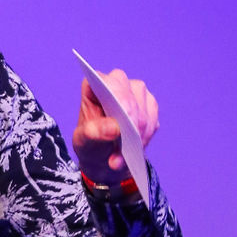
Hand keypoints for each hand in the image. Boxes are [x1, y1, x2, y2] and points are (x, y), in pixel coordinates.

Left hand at [72, 69, 158, 187]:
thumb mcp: (83, 140)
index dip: (117, 98)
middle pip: (129, 97)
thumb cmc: (90, 141)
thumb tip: (114, 127)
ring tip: (126, 152)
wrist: (102, 153)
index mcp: (93, 85)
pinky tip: (136, 146)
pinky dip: (146, 135)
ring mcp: (134, 91)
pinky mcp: (148, 104)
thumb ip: (94, 132)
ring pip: (143, 109)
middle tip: (123, 147)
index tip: (124, 118)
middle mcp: (115, 82)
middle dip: (129, 124)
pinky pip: (152, 118)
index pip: (106, 83)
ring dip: (137, 133)